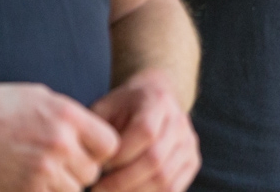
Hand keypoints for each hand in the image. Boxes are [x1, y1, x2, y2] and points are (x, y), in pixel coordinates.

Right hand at [0, 82, 118, 191]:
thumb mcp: (42, 97)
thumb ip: (72, 117)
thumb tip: (94, 135)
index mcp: (68, 116)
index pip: (110, 145)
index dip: (101, 149)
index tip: (88, 149)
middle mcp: (60, 143)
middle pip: (92, 172)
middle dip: (81, 170)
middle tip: (62, 163)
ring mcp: (42, 170)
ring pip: (74, 190)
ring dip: (64, 185)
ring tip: (46, 172)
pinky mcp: (23, 190)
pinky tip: (31, 181)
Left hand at [90, 69, 199, 191]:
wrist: (154, 97)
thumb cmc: (122, 107)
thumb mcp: (105, 107)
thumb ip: (96, 131)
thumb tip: (87, 162)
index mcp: (157, 100)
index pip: (146, 131)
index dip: (121, 154)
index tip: (99, 165)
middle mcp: (179, 121)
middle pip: (155, 159)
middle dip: (122, 182)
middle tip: (98, 190)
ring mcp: (189, 142)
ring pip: (165, 179)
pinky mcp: (192, 161)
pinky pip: (173, 188)